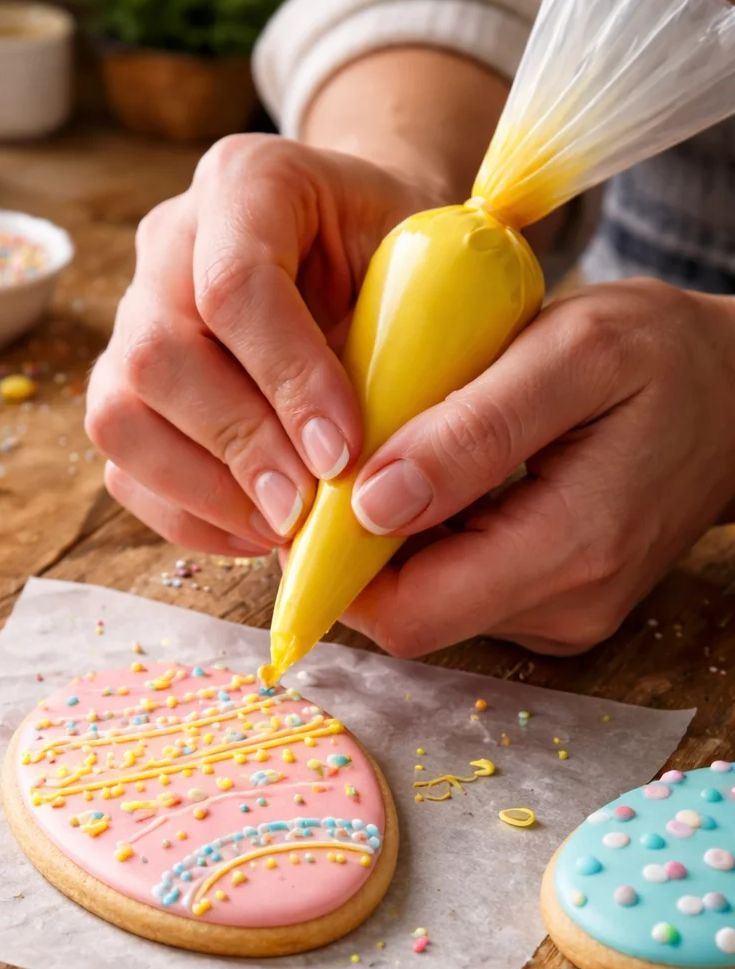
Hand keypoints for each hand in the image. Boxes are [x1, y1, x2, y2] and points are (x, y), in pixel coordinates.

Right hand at [86, 134, 439, 553]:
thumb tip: (390, 465)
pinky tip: (256, 531)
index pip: (234, 283)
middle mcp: (170, 239)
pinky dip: (187, 514)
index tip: (344, 453)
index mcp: (248, 181)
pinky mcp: (124, 385)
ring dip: (202, 489)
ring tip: (281, 526)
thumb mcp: (434, 269)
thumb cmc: (408, 264)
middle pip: (157, 353)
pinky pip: (124, 466)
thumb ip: (418, 340)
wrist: (368, 252)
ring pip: (120, 414)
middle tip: (304, 509)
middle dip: (237, 445)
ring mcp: (134, 313)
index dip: (285, 378)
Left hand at [346, 279, 734, 655]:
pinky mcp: (554, 607)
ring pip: (427, 603)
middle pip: (407, 616)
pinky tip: (439, 479)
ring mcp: (560, 615)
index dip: (336, 565)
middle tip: (341, 462)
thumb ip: (472, 431)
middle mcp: (565, 608)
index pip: (407, 613)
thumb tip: (372, 503)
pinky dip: (430, 540)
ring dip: (392, 542)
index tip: (309, 491)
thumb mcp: (571, 352)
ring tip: (397, 456)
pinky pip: (460, 589)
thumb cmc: (660, 355)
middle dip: (356, 550)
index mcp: (572, 550)